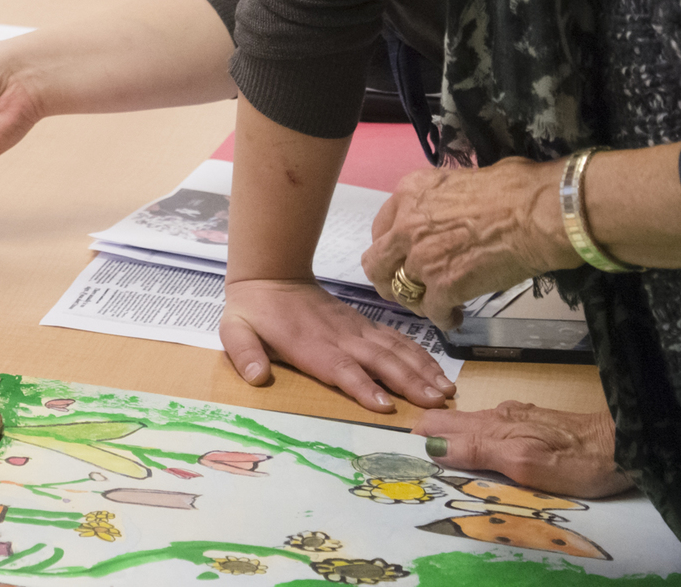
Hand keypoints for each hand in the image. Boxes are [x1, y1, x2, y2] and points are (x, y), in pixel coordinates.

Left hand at [219, 278, 454, 412]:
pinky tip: (436, 370)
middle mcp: (340, 337)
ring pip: (394, 349)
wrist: (271, 275)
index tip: (386, 406)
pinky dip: (418, 354)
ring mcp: (355, 329)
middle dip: (409, 382)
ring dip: (421, 370)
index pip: (340, 368)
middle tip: (436, 403)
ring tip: (446, 391)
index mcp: (310, 345)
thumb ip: (245, 353)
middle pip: (379, 361)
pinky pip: (395, 339)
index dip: (362, 386)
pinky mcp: (363, 325)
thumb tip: (257, 377)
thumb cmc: (253, 311)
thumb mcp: (234, 330)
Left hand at [359, 160, 570, 328]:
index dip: (392, 248)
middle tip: (407, 288)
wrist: (539, 214)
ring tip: (433, 306)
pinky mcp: (443, 287)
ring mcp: (422, 258)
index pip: (382, 229)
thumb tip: (453, 207)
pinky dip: (444, 319)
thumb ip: (442, 198)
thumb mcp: (462, 179)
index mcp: (410, 193)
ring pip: (399, 291)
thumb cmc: (516, 188)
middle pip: (377, 264)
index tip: (403, 258)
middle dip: (389, 279)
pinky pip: (432, 312)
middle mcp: (407, 225)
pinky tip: (456, 317)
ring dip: (415, 301)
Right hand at [416, 402, 631, 497]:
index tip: (397, 460)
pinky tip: (472, 450)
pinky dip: (470, 440)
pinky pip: (488, 430)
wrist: (624, 446)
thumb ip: (480, 452)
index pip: (439, 428)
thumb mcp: (526, 463)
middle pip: (449, 424)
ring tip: (429, 457)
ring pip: (467, 426)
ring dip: (446, 439)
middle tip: (405, 460)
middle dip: (425, 438)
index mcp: (493, 426)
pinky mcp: (530, 425)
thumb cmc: (577, 461)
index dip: (417, 442)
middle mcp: (499, 416)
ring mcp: (515, 418)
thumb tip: (433, 447)